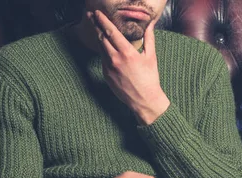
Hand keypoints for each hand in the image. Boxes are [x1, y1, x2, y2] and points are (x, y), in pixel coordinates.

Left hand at [88, 10, 169, 124]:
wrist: (144, 100)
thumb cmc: (150, 79)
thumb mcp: (151, 56)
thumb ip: (149, 38)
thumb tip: (150, 24)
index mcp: (127, 52)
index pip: (111, 32)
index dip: (102, 20)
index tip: (97, 13)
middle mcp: (115, 59)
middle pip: (101, 38)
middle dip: (95, 25)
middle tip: (90, 15)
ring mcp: (109, 68)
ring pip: (100, 48)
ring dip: (98, 36)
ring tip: (95, 27)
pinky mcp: (106, 76)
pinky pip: (103, 60)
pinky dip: (103, 51)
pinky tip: (104, 46)